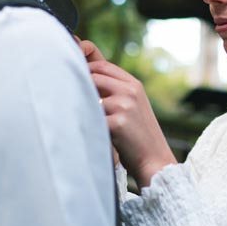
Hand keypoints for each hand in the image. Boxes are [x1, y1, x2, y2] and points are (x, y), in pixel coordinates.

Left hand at [78, 42, 176, 186]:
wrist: (155, 160)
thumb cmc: (139, 135)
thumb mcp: (133, 105)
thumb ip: (116, 91)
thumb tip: (85, 79)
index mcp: (134, 85)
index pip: (104, 66)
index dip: (86, 68)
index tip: (73, 76)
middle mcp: (130, 91)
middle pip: (94, 77)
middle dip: (81, 87)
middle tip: (71, 99)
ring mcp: (124, 106)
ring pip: (90, 99)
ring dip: (85, 110)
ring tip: (88, 123)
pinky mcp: (117, 123)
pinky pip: (92, 119)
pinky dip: (89, 126)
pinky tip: (93, 135)